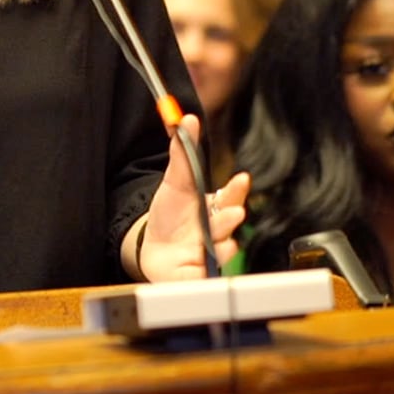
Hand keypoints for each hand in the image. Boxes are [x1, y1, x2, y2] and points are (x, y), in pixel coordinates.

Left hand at [131, 114, 250, 281]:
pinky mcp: (202, 274)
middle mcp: (218, 230)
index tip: (240, 179)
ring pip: (224, 247)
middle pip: (229, 222)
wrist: (153, 249)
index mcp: (214, 207)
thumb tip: (187, 119)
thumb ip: (182, 153)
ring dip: (222, 240)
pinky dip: (208, 268)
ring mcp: (212, 253)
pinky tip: (207, 259)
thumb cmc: (170, 215)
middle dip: (230, 216)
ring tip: (215, 233)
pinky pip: (209, 273)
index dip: (237, 189)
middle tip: (232, 211)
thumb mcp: (174, 183)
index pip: (231, 195)